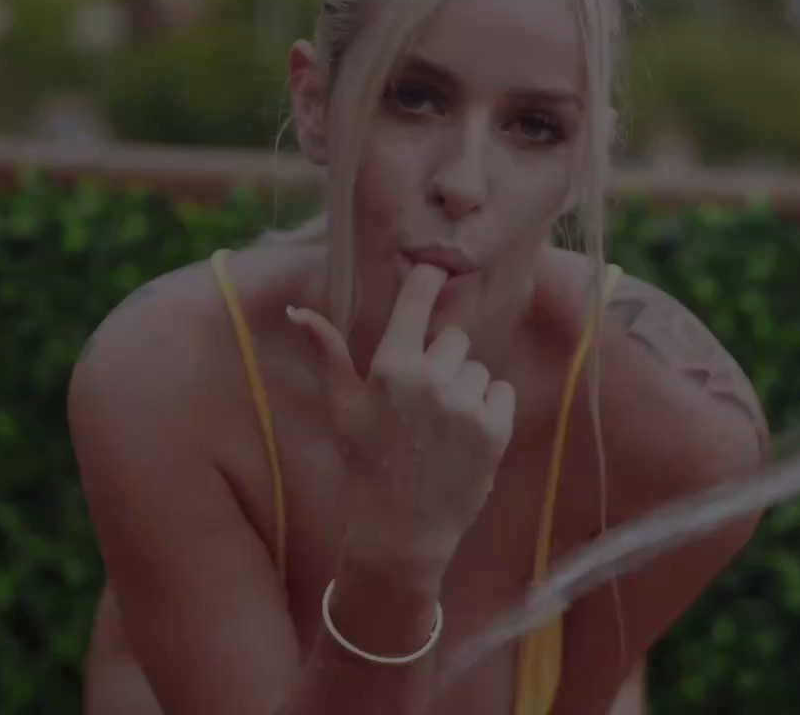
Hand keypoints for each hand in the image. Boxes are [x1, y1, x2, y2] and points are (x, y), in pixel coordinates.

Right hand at [287, 264, 515, 576]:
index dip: (429, 281)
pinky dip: (489, 410)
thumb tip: (297, 311)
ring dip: (464, 389)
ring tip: (440, 428)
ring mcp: (465, 404)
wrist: (402, 531)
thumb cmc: (366, 465)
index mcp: (390, 369)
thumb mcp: (342, 410)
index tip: (438, 269)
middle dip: (442, 362)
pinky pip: (501, 392)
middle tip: (422, 403)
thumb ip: (327, 354)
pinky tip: (464, 437)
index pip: (417, 302)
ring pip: (477, 368)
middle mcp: (430, 380)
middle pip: (453, 339)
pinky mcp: (496, 428)